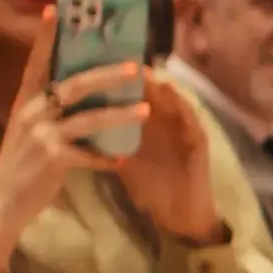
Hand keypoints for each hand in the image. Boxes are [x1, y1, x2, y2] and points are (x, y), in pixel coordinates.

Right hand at [0, 15, 151, 270]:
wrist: (2, 202)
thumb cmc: (21, 163)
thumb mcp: (29, 129)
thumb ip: (48, 109)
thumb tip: (81, 89)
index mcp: (25, 100)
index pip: (37, 62)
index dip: (46, 37)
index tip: (55, 10)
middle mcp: (31, 112)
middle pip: (74, 84)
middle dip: (107, 74)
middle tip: (135, 65)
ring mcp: (41, 135)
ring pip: (88, 117)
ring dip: (119, 113)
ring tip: (145, 109)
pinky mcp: (52, 159)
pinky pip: (88, 155)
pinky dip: (106, 158)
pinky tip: (122, 160)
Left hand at [111, 64, 224, 243]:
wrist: (179, 218)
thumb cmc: (151, 188)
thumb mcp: (122, 158)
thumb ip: (104, 138)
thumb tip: (72, 120)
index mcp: (146, 124)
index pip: (131, 93)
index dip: (115, 76)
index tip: (95, 60)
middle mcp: (166, 122)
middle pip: (152, 90)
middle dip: (135, 73)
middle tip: (115, 54)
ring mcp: (184, 131)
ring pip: (173, 100)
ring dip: (159, 84)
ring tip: (143, 69)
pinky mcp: (200, 145)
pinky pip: (192, 121)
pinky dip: (182, 106)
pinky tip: (171, 95)